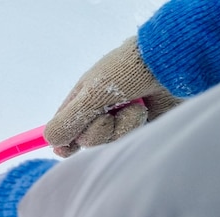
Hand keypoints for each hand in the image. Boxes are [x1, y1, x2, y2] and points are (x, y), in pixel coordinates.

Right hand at [44, 36, 182, 156]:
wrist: (169, 63)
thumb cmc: (126, 70)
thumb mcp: (91, 94)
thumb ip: (69, 119)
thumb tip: (50, 140)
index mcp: (81, 99)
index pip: (63, 126)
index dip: (63, 140)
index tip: (64, 150)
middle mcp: (97, 111)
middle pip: (85, 140)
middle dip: (98, 129)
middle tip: (109, 113)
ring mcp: (118, 120)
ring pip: (107, 142)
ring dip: (121, 126)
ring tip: (134, 105)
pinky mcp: (138, 127)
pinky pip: (127, 140)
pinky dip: (134, 125)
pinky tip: (143, 110)